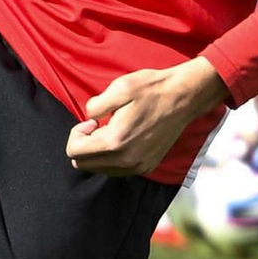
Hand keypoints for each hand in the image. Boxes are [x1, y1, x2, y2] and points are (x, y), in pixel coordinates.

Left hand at [67, 58, 228, 176]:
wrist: (183, 97)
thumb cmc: (151, 89)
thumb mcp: (118, 88)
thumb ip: (94, 106)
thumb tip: (88, 119)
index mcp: (115, 142)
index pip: (74, 152)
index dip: (76, 133)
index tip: (92, 121)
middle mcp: (126, 161)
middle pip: (83, 164)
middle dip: (84, 144)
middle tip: (98, 125)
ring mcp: (138, 167)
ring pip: (99, 169)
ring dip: (97, 152)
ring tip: (112, 130)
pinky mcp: (147, 167)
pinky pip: (116, 170)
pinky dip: (112, 157)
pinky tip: (123, 138)